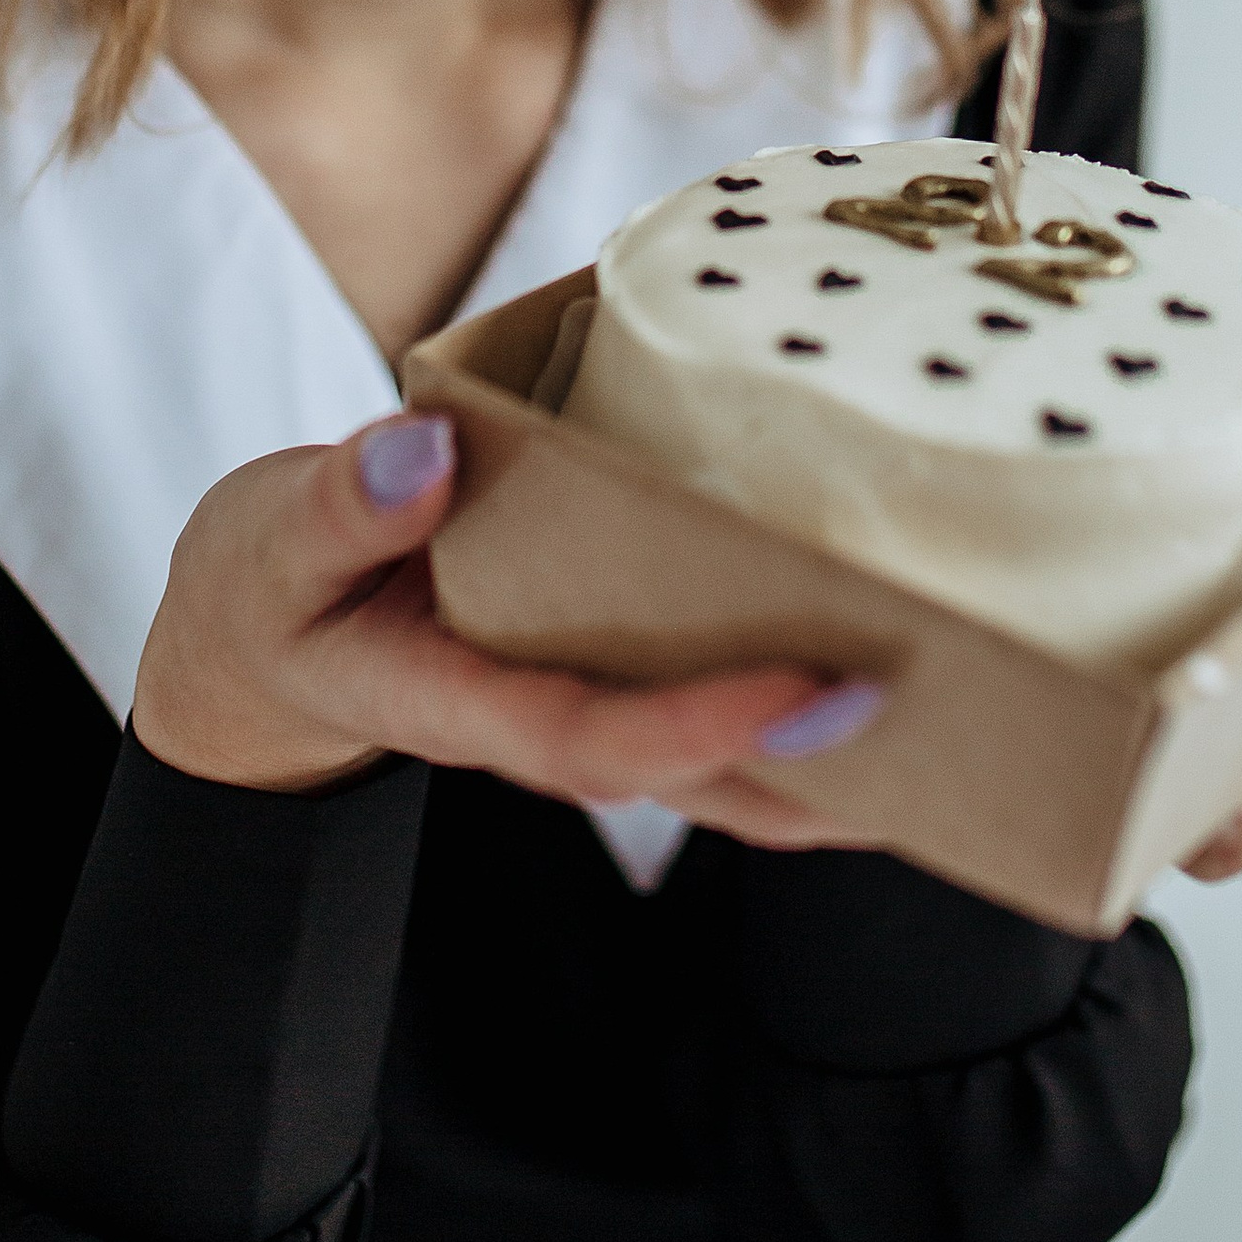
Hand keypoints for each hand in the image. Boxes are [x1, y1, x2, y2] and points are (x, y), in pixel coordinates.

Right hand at [132, 409, 886, 851]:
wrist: (270, 638)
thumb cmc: (281, 584)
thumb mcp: (276, 543)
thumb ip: (341, 506)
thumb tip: (421, 453)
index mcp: (460, 702)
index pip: (594, 738)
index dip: (703, 728)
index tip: (808, 685)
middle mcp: (542, 725)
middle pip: (696, 788)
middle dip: (818, 777)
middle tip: (949, 736)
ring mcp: (584, 713)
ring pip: (726, 773)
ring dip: (840, 768)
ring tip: (972, 740)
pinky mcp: (612, 679)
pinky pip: (722, 720)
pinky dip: (808, 716)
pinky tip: (899, 677)